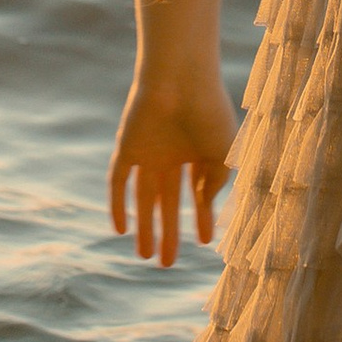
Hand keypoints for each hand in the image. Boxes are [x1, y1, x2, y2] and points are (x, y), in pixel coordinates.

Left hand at [108, 68, 234, 266]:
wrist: (180, 77)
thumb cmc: (208, 111)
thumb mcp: (223, 153)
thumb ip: (215, 182)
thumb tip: (203, 205)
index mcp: (197, 150)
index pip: (197, 190)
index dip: (200, 215)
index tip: (204, 241)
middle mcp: (171, 153)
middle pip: (166, 200)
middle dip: (168, 232)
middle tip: (167, 264)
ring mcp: (148, 151)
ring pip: (143, 197)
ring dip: (144, 227)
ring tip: (146, 257)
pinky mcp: (126, 147)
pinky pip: (118, 181)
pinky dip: (118, 204)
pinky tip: (121, 230)